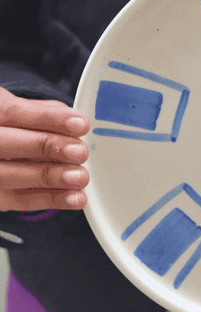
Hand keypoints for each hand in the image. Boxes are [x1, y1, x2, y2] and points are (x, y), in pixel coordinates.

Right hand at [0, 87, 89, 211]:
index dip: (49, 119)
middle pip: (9, 144)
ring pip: (11, 175)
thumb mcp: (21, 111)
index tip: (80, 124)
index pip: (15, 113)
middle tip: (80, 152)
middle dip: (48, 147)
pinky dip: (50, 200)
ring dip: (50, 177)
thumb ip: (45, 113)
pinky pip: (20, 200)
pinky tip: (74, 198)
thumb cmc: (13, 129)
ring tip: (80, 177)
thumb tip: (75, 122)